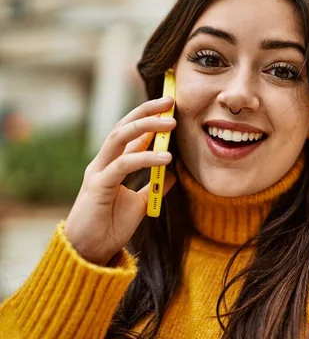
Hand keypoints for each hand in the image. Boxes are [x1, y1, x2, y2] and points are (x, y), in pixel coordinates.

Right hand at [64, 96, 176, 265]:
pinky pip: (123, 165)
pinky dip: (145, 158)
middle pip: (123, 127)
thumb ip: (153, 186)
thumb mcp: (139, 203)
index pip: (130, 134)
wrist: (89, 253)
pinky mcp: (98, 186)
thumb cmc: (110, 227)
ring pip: (119, 138)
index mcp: (112, 165)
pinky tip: (166, 157)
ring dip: (146, 127)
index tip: (171, 108)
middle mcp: (103, 163)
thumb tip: (174, 173)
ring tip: (171, 123)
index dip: (149, 118)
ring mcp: (98, 172)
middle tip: (170, 101)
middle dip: (146, 111)